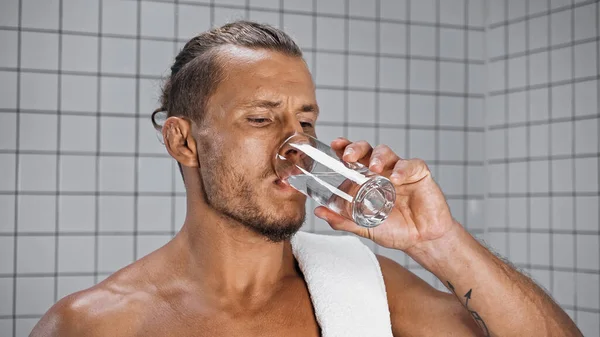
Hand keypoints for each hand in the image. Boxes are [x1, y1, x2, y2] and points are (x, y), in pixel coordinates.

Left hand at [314, 137, 458, 251]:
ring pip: (387, 152)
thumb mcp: (365, 227)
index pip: (353, 158)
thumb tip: (319, 212)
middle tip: (349, 156)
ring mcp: (400, 171)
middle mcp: (382, 171)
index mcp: (366, 179)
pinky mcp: (419, 174)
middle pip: (367, 150)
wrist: (422, 241)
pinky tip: (397, 179)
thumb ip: (342, 220)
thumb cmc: (394, 230)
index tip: (335, 145)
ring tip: (375, 168)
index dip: (343, 148)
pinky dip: (403, 169)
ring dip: (378, 157)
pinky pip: (410, 165)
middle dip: (357, 148)